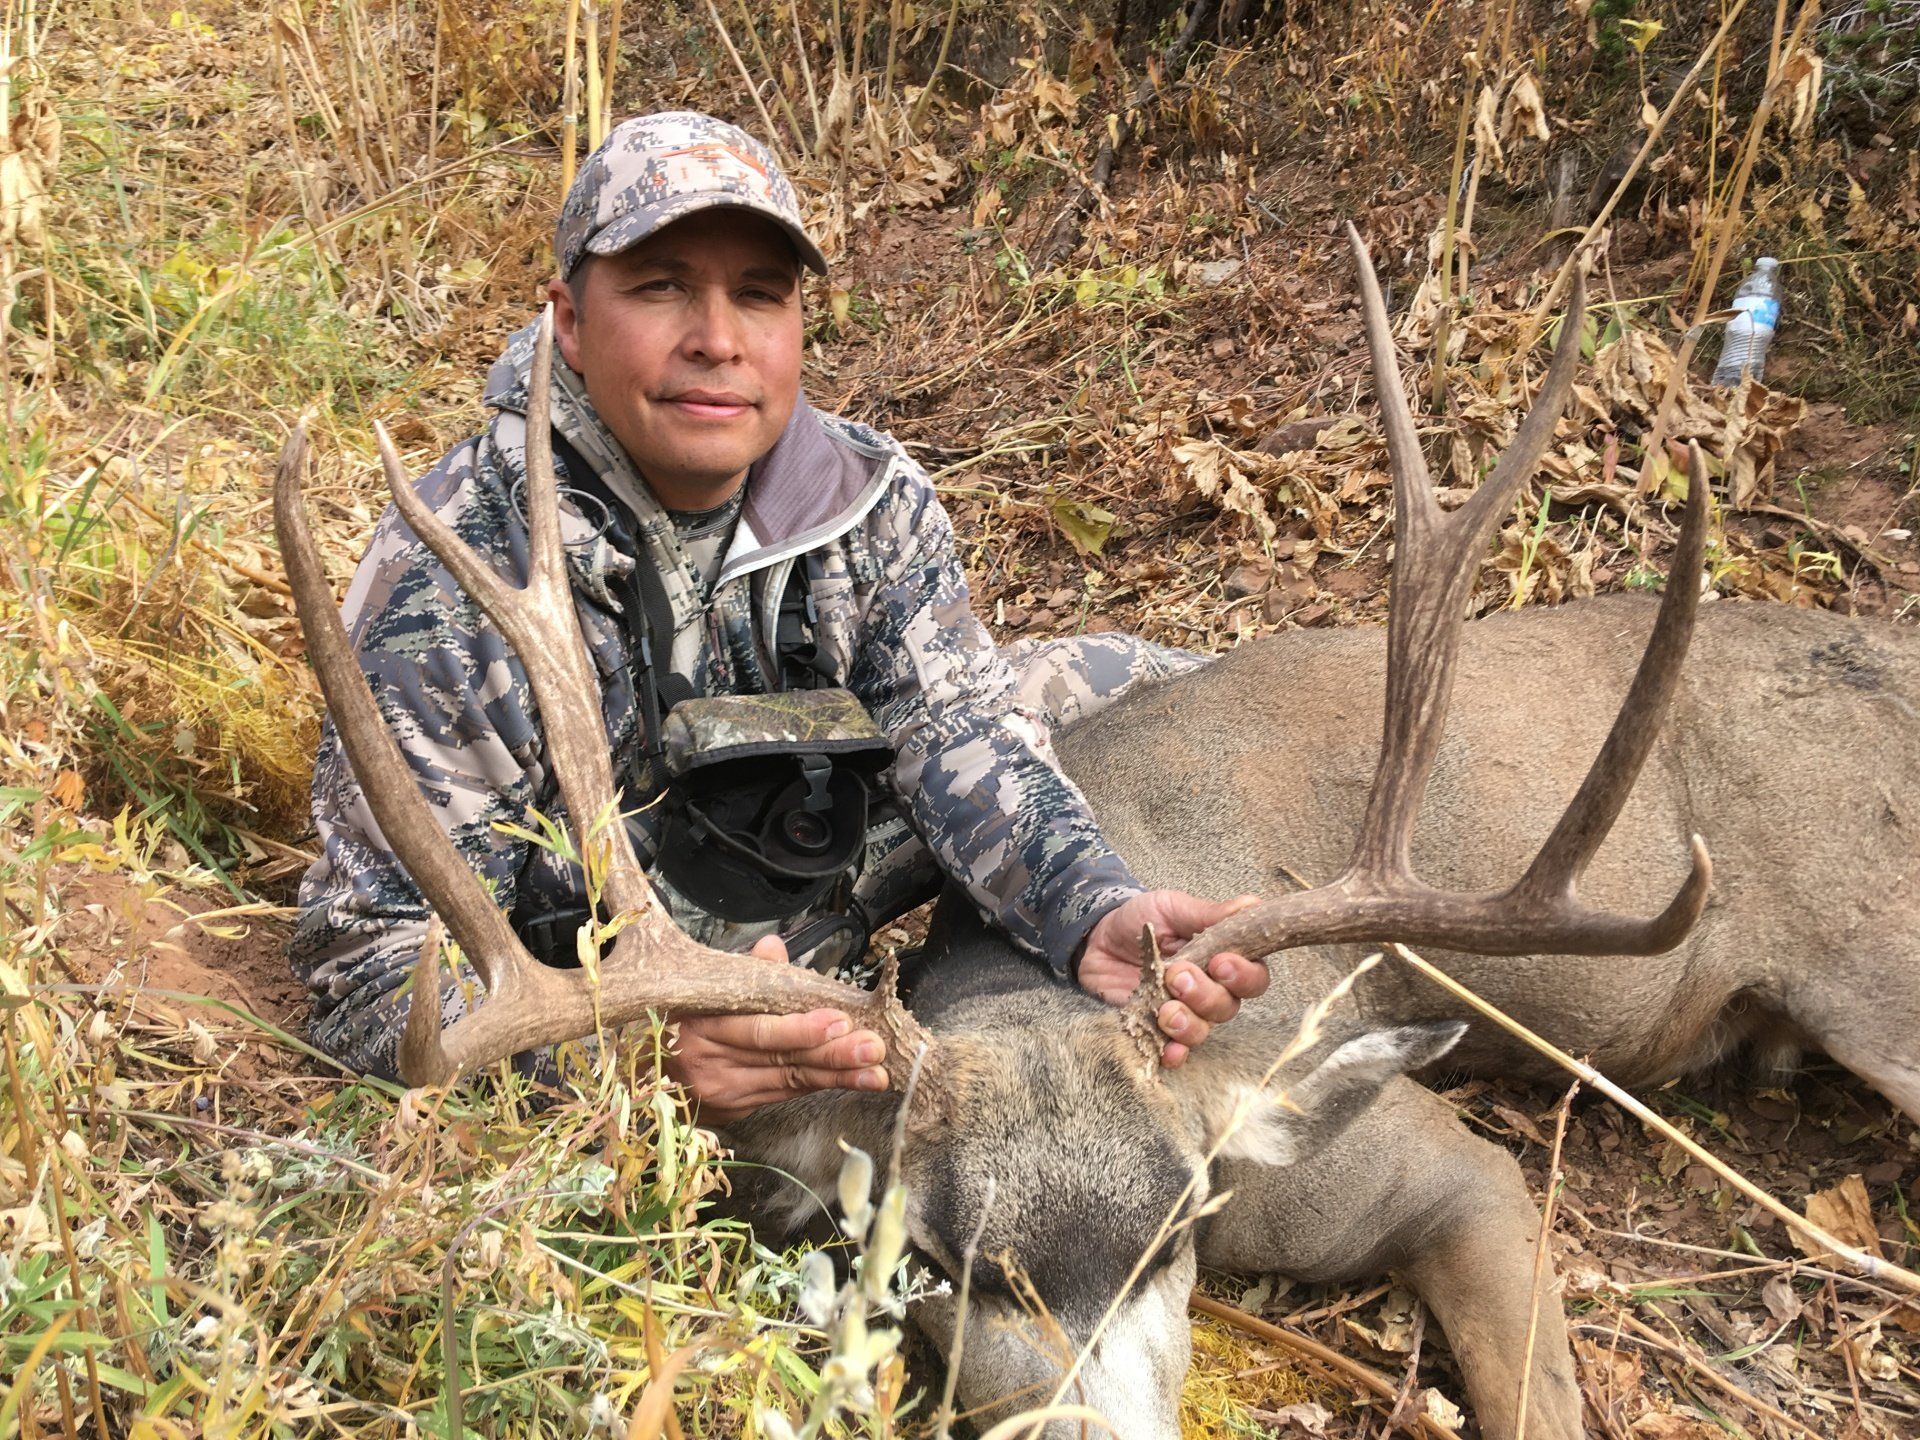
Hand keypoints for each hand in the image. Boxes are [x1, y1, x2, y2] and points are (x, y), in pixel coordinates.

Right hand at [663, 935, 890, 1123]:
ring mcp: (720, 1093)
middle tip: (873, 1049)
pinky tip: (848, 1080)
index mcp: (701, 1025)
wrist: (645, 1068)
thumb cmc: (685, 1016)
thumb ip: (746, 970)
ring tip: (875, 1073)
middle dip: (832, 1056)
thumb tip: (773, 947)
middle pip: (780, 1060)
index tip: (840, 1022)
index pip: (759, 1030)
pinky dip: (815, 1086)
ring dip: (836, 1078)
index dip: (801, 1029)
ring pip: (788, 1083)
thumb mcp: (707, 987)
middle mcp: (709, 1064)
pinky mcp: (732, 1110)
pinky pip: (781, 1093)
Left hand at [1076, 890, 1265, 1067]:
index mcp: (1222, 959)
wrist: (1097, 941)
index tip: (1220, 962)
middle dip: (1205, 995)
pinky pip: (1175, 1051)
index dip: (1243, 975)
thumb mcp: (1171, 909)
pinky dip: (1174, 1053)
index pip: (1253, 976)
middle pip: (1228, 1007)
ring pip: (1203, 1030)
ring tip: (1165, 1010)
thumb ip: (1209, 914)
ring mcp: (1185, 1013)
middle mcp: (1210, 991)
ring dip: (1189, 1024)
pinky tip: (1167, 1050)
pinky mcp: (1158, 1031)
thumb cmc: (1140, 920)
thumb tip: (1252, 905)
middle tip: (1177, 977)